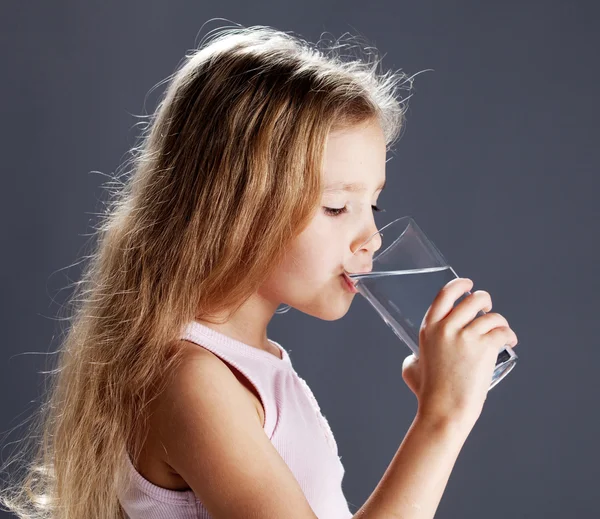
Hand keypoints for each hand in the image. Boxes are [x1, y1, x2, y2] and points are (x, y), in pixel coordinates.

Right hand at [402, 277, 517, 430]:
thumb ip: (412, 358)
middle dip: (484, 301)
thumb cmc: (428, 394)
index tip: (468, 284)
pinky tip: (510, 341)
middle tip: (488, 310)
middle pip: (472, 299)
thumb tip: (414, 358)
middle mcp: (446, 327)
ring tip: (501, 330)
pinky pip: (503, 331)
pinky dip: (509, 335)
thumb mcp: (411, 369)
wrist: (444, 410)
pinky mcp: (484, 347)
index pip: (444, 294)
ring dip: (500, 321)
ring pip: (492, 316)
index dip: (459, 285)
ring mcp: (466, 336)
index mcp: (429, 328)